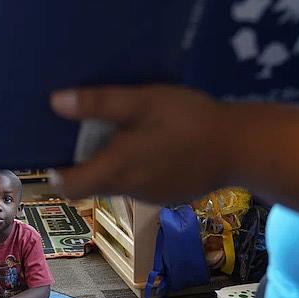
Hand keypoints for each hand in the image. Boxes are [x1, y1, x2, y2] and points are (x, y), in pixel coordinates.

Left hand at [49, 85, 227, 202]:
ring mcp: (151, 196)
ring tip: (125, 133)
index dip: (57, 174)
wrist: (244, 148)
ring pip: (119, 183)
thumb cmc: (190, 120)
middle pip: (92, 184)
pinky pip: (142, 184)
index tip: (54, 154)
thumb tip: (55, 102)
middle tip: (89, 133)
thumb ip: (99, 103)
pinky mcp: (170, 195)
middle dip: (86, 163)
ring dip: (115, 164)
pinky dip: (139, 169)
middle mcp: (129, 189)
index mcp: (116, 169)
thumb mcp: (143, 101)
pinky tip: (156, 145)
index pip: (69, 187)